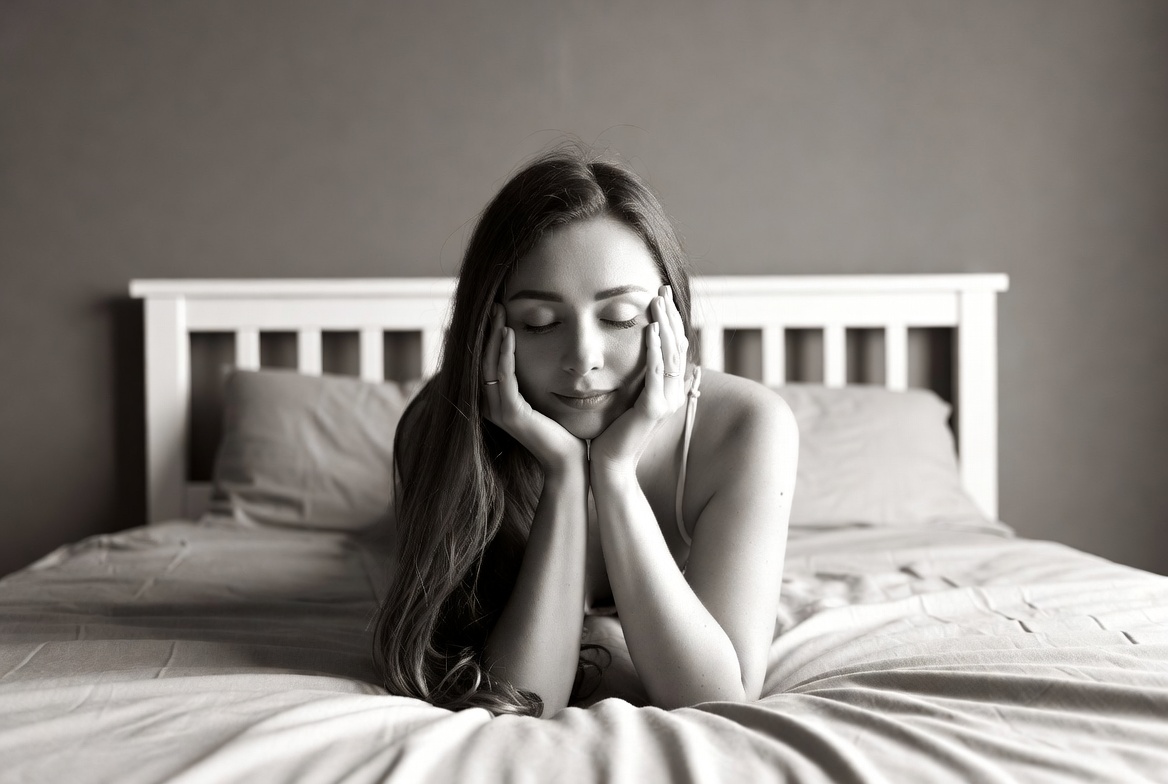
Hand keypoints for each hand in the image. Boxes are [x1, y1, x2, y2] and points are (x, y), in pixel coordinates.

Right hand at [482, 303, 585, 471]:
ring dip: (493, 336)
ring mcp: (499, 411)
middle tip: (494, 304)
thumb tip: (539, 353)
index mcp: (496, 401)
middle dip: (487, 330)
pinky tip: (508, 335)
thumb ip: (534, 378)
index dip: (487, 336)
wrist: (570, 461)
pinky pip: (504, 377)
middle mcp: (491, 406)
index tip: (496, 311)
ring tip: (498, 312)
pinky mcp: (512, 414)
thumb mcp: (544, 397)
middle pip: (482, 360)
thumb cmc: (562, 430)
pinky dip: (505, 355)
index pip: (485, 362)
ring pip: (489, 365)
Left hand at [589, 285, 688, 474]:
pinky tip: (649, 329)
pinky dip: (653, 349)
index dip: (670, 321)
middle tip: (661, 289)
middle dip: (670, 316)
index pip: (673, 348)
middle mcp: (673, 394)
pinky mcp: (654, 409)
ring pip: (669, 355)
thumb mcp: (625, 396)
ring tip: (657, 301)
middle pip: (676, 346)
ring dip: (664, 325)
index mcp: (668, 390)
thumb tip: (632, 353)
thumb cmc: (611, 432)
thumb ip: (633, 376)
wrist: (608, 464)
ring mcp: (666, 402)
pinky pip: (656, 372)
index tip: (661, 295)